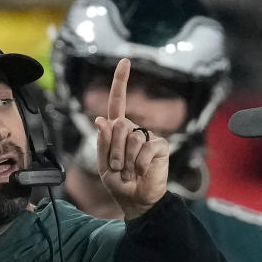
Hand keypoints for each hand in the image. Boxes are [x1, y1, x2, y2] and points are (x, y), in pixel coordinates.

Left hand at [94, 58, 169, 219]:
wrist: (136, 200)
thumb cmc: (119, 184)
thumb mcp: (103, 165)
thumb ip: (102, 143)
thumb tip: (101, 120)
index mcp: (118, 131)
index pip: (118, 102)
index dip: (120, 82)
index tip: (124, 61)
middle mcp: (133, 130)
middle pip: (119, 126)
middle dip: (113, 151)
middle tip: (117, 169)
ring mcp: (148, 137)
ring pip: (130, 138)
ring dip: (124, 161)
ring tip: (129, 173)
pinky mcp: (159, 146)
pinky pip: (144, 149)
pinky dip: (137, 165)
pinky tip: (140, 172)